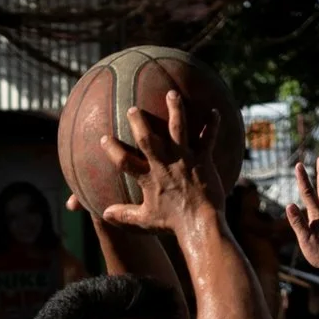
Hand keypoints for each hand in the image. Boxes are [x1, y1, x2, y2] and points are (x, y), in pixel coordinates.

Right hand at [98, 90, 223, 234]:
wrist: (199, 224)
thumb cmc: (173, 224)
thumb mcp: (145, 220)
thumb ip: (124, 215)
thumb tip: (104, 214)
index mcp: (149, 179)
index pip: (124, 162)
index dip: (112, 150)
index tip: (104, 138)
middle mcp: (164, 165)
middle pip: (147, 138)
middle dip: (138, 122)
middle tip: (132, 108)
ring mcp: (184, 160)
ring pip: (178, 128)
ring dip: (175, 109)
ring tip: (172, 93)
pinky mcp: (203, 160)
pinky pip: (208, 138)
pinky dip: (212, 125)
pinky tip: (215, 111)